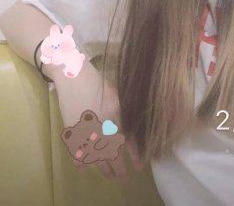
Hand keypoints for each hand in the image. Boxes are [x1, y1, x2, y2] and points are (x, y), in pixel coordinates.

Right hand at [46, 57, 144, 182]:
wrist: (73, 75)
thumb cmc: (98, 81)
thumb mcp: (118, 94)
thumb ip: (125, 112)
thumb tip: (134, 129)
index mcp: (115, 113)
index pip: (129, 140)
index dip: (136, 154)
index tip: (140, 165)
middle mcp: (101, 123)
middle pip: (112, 153)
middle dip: (119, 168)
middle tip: (124, 177)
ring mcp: (85, 128)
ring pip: (95, 156)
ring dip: (103, 169)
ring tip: (110, 177)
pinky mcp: (71, 130)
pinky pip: (76, 150)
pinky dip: (80, 160)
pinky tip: (84, 167)